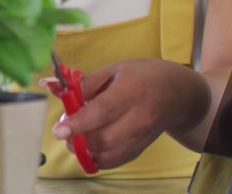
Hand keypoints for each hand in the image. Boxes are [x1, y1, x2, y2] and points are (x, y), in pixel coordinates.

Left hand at [45, 58, 209, 168]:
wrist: (177, 93)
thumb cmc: (143, 76)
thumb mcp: (114, 70)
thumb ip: (84, 84)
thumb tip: (54, 89)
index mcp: (131, 90)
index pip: (102, 111)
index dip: (78, 123)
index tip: (58, 130)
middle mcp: (139, 117)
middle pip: (104, 139)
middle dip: (77, 140)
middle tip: (64, 131)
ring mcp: (142, 136)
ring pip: (108, 155)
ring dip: (85, 150)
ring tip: (76, 137)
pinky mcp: (141, 148)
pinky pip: (115, 161)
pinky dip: (97, 157)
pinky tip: (91, 145)